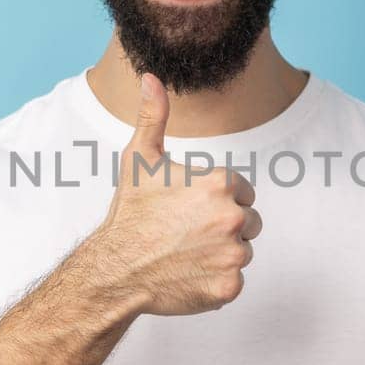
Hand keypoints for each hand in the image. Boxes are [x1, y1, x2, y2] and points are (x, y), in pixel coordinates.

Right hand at [88, 72, 262, 314]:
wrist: (115, 270)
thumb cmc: (130, 213)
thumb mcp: (139, 159)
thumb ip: (153, 116)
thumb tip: (151, 78)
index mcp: (220, 183)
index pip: (242, 191)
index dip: (217, 200)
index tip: (189, 209)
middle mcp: (233, 217)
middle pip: (250, 221)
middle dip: (224, 226)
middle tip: (187, 233)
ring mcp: (233, 254)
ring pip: (243, 250)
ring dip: (221, 253)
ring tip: (186, 253)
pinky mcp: (229, 286)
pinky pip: (235, 280)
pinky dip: (215, 280)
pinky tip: (188, 273)